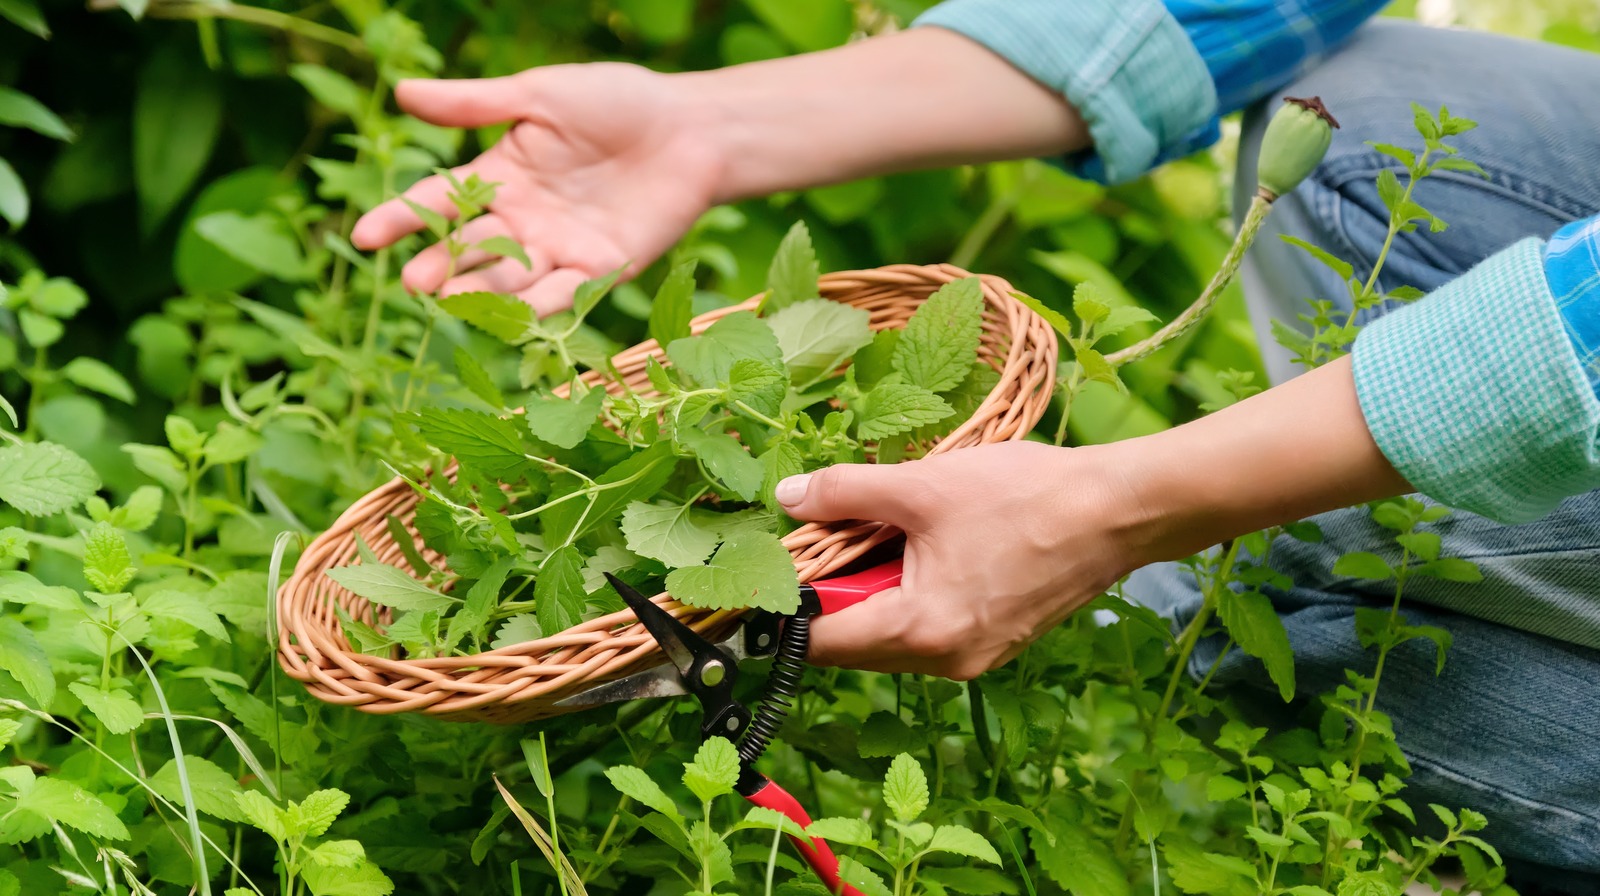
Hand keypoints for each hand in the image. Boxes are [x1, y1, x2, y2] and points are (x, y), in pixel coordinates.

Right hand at [351, 64, 724, 314]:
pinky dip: (539, 305)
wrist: (692, 127)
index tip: (364, 237)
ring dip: (481, 290)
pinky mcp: (602, 270)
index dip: (401, 218)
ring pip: (510, 276)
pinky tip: (514, 314)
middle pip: (471, 247)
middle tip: (413, 281)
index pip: (440, 200)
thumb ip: (476, 104)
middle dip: (441, 264)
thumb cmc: (617, 101)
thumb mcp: (541, 95)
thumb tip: (403, 93)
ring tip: (449, 298)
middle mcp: (523, 219)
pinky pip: (565, 293)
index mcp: (501, 175)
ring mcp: (561, 248)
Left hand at [775, 442, 1142, 679]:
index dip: (788, 606)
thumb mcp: (921, 485)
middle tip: (828, 532)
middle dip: (832, 591)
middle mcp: (945, 661)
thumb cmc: (1024, 496)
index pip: (822, 642)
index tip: (775, 566)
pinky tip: (922, 545)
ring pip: (891, 633)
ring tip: (882, 531)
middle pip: (855, 641)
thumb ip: (844, 493)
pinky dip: (910, 592)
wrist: (1118, 511)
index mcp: (921, 632)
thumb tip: (786, 502)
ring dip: (873, 589)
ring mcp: (975, 656)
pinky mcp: (996, 640)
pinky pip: (929, 627)